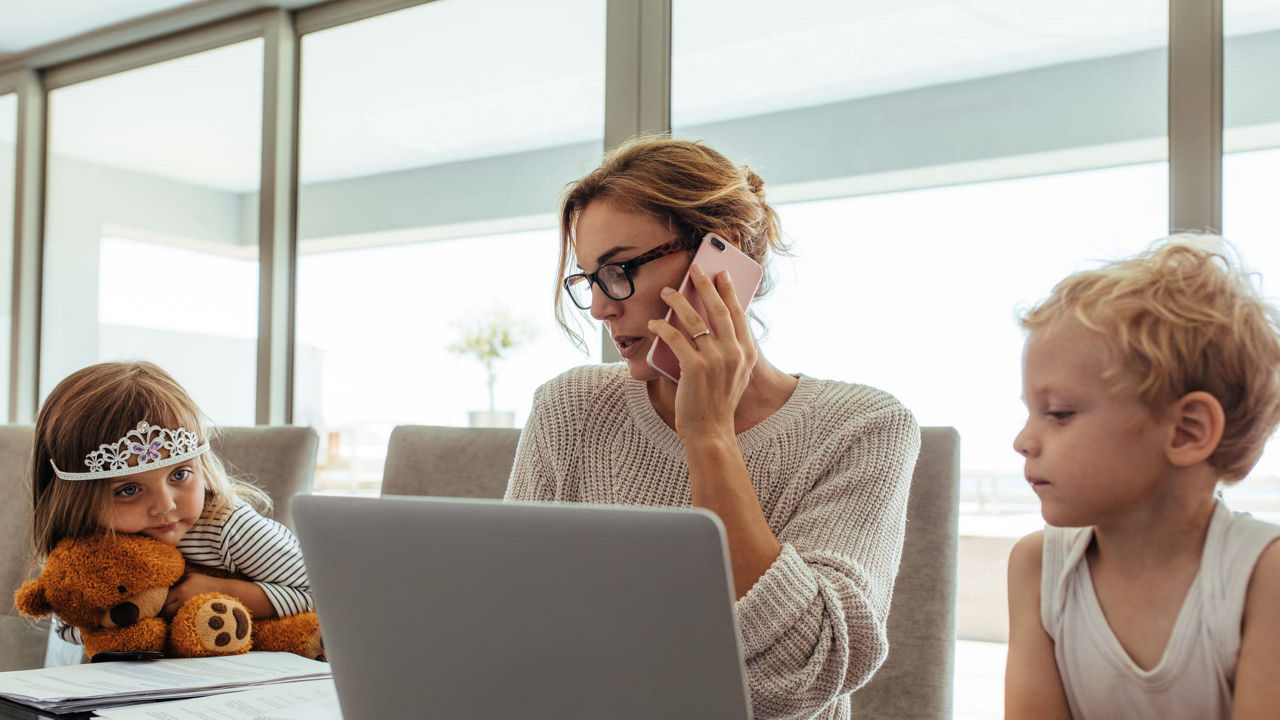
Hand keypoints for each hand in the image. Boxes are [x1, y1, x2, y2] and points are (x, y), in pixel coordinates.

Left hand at [161, 573, 220, 618]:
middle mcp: (183, 602)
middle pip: (165, 612)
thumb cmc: (205, 582)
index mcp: (180, 591)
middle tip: (162, 608)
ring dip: (169, 616)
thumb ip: (176, 580)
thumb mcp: (190, 576)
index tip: (157, 600)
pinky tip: (179, 615)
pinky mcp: (194, 616)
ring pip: (171, 618)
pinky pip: (180, 621)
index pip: (162, 599)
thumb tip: (163, 584)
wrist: (223, 591)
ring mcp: (188, 611)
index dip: (158, 600)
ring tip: (171, 612)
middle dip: (162, 610)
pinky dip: (177, 619)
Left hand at [648, 265, 756, 440]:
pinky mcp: (694, 368)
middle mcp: (735, 354)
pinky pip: (675, 338)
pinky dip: (662, 327)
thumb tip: (712, 323)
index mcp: (747, 353)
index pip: (738, 314)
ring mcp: (715, 361)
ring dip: (678, 301)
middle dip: (704, 285)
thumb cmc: (716, 402)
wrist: (710, 431)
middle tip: (694, 269)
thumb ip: (730, 351)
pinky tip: (654, 323)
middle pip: (718, 309)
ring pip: (694, 320)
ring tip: (667, 291)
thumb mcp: (734, 375)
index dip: (728, 291)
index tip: (720, 274)